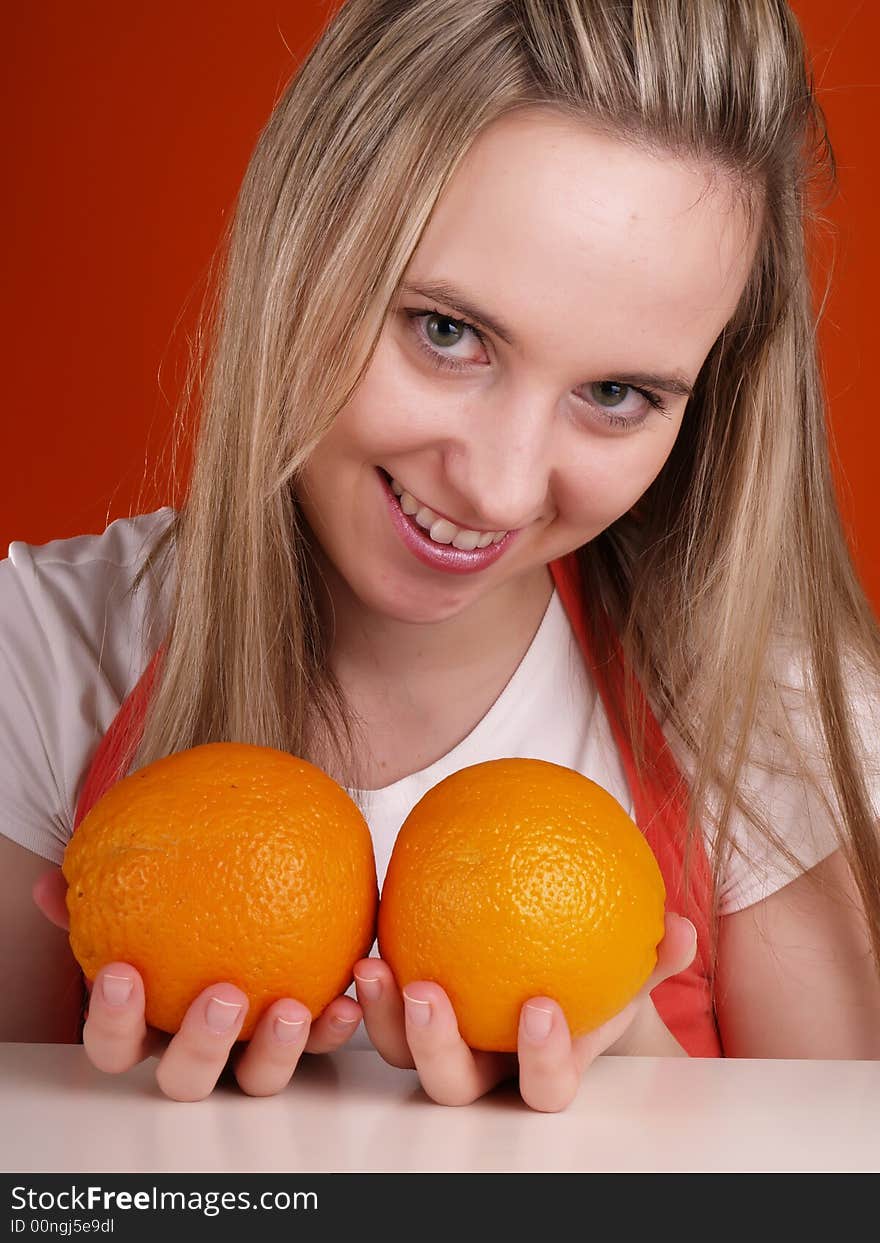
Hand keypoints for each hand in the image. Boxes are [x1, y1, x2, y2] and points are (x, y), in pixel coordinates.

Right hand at [31, 866, 362, 1099]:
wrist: (259, 892)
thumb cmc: (184, 907)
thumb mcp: (144, 892)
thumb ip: (103, 891)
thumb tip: (50, 885)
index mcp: (152, 1027)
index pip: (116, 1046)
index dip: (113, 1023)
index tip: (123, 973)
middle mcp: (200, 1051)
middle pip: (187, 1081)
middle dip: (201, 1048)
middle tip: (224, 996)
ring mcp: (252, 1053)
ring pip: (259, 1081)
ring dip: (278, 1051)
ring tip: (294, 1007)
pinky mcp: (306, 1039)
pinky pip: (324, 1043)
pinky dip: (338, 1024)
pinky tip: (353, 991)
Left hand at [354, 911, 696, 1112]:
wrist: (555, 979)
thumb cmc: (596, 979)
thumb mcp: (626, 969)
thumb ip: (656, 957)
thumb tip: (684, 929)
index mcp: (542, 1067)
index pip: (544, 1087)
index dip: (540, 1060)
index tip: (539, 1006)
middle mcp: (486, 1068)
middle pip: (454, 1086)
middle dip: (437, 1049)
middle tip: (428, 994)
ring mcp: (443, 1043)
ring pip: (402, 1054)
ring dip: (384, 1017)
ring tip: (374, 964)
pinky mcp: (408, 1011)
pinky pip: (380, 1004)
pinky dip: (368, 982)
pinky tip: (362, 928)